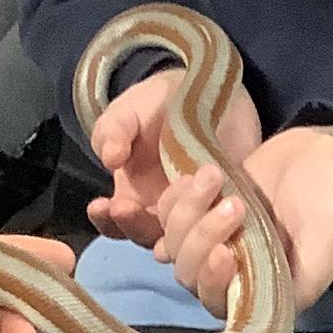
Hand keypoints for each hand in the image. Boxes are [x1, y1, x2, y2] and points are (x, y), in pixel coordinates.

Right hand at [88, 67, 260, 241]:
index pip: (114, 223)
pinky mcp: (228, 206)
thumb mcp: (129, 112)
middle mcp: (162, 214)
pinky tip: (215, 204)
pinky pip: (222, 229)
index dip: (106, 220)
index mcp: (132, 197)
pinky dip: (219, 224)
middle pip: (146, 237)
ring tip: (182, 189)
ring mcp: (197, 214)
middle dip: (135, 224)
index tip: (104, 205)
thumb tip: (109, 158)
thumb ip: (114, 131)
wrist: (210, 91)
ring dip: (179, 226)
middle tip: (130, 206)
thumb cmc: (159, 104)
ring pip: (184, 240)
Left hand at [154, 125, 332, 316]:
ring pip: (174, 240)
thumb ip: (297, 287)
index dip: (211, 279)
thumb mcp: (325, 252)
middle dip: (203, 236)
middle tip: (237, 202)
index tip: (224, 250)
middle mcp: (230, 270)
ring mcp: (212, 237)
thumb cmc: (332, 206)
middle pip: (188, 270)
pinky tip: (197, 178)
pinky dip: (176, 196)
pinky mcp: (201, 208)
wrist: (329, 154)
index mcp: (257, 288)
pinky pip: (168, 212)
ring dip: (188, 209)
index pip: (215, 300)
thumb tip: (256, 321)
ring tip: (216, 176)